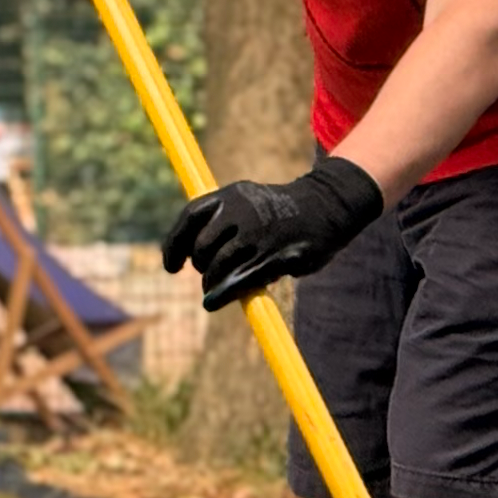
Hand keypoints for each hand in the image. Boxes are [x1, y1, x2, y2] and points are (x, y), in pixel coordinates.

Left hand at [160, 157, 384, 310]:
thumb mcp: (250, 203)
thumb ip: (224, 221)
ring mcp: (258, 235)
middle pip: (202, 245)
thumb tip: (193, 253)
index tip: (171, 266)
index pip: (191, 217)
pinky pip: (238, 281)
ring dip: (210, 283)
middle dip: (199, 265)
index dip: (174, 244)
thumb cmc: (282, 211)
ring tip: (212, 290)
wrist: (326, 207)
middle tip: (205, 274)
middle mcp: (242, 211)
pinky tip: (212, 302)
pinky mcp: (273, 257)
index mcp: (232, 195)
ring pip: (218, 266)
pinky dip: (221, 295)